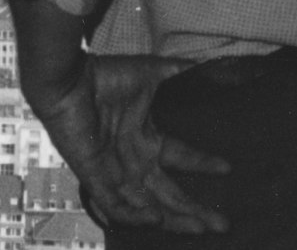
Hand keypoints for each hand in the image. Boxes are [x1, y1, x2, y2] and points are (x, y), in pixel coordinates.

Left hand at [28, 54, 230, 234]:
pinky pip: (114, 204)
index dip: (205, 165)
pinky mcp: (93, 175)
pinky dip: (134, 215)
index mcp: (146, 138)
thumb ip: (183, 74)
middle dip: (196, 209)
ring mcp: (114, 169)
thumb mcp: (153, 74)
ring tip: (201, 228)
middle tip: (224, 223)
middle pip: (169, 192)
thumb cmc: (104, 75)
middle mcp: (133, 159)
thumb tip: (217, 69)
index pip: (182, 159)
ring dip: (174, 219)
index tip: (230, 169)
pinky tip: (156, 219)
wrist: (66, 78)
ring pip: (147, 205)